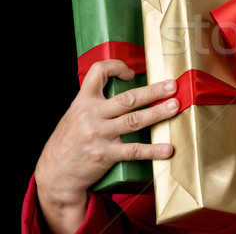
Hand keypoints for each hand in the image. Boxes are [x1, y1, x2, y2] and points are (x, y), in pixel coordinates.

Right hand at [35, 59, 179, 232]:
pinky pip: (133, 151)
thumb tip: (126, 92)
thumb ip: (96, 104)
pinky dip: (152, 150)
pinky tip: (167, 149)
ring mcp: (99, 135)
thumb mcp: (76, 116)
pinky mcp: (105, 155)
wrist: (54, 175)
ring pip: (134, 121)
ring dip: (157, 113)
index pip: (97, 72)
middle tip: (172, 86)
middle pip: (127, 98)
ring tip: (174, 107)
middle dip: (152, 91)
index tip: (132, 72)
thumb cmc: (69, 142)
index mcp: (83, 101)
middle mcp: (91, 115)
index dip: (116, 67)